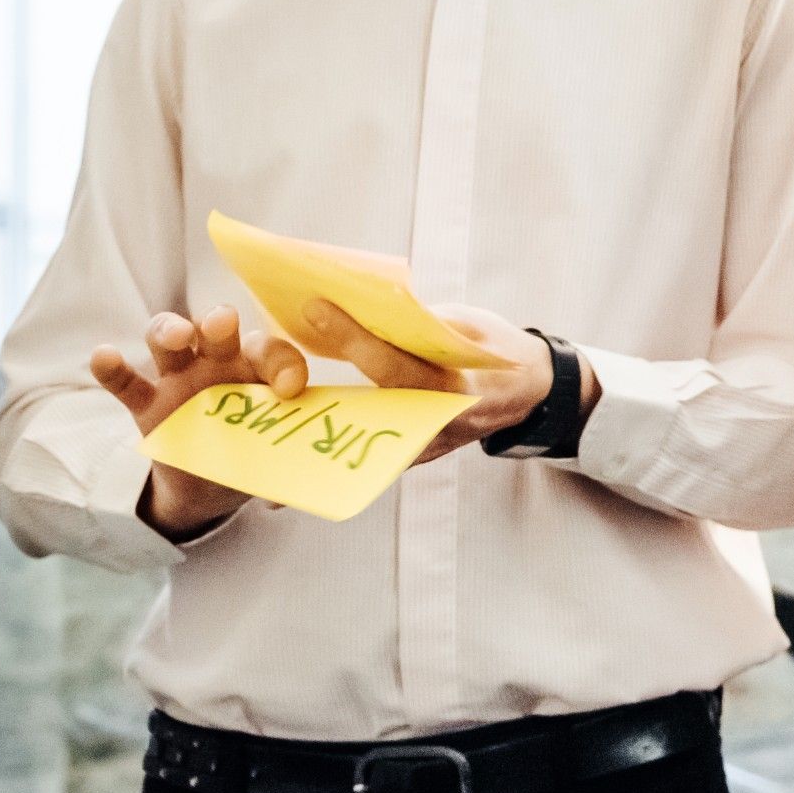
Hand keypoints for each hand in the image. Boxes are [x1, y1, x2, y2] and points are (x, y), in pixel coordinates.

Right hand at [90, 306, 306, 538]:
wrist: (211, 480)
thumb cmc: (252, 451)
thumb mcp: (271, 455)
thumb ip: (280, 465)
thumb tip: (282, 500)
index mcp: (257, 370)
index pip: (272, 354)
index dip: (283, 365)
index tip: (290, 389)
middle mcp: (218, 363)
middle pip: (217, 330)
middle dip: (220, 323)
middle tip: (224, 323)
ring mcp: (179, 380)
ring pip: (169, 342)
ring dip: (171, 331)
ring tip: (177, 336)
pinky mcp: (146, 405)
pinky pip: (126, 383)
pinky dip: (112, 369)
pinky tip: (103, 356)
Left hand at [286, 297, 557, 465]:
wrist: (528, 388)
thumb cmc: (491, 345)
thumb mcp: (462, 322)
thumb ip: (414, 322)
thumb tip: (355, 303)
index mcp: (461, 380)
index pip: (397, 361)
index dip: (355, 335)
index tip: (313, 306)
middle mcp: (444, 422)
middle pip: (372, 414)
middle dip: (320, 409)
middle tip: (267, 408)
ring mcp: (430, 446)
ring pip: (366, 452)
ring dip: (317, 459)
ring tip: (265, 475)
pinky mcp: (415, 458)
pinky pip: (367, 465)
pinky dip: (330, 470)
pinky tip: (288, 489)